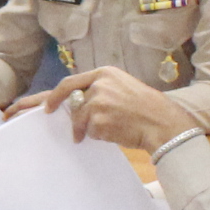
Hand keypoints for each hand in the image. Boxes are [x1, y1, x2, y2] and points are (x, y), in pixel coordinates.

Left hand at [43, 66, 201, 152]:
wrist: (162, 123)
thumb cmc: (146, 107)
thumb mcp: (123, 87)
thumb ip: (100, 90)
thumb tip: (77, 103)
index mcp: (105, 74)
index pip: (69, 82)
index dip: (55, 96)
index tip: (46, 106)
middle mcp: (99, 86)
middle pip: (73, 103)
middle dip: (69, 116)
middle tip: (66, 126)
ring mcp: (98, 103)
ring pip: (81, 120)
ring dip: (89, 129)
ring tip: (110, 129)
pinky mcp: (98, 121)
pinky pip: (90, 132)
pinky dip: (100, 136)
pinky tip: (117, 132)